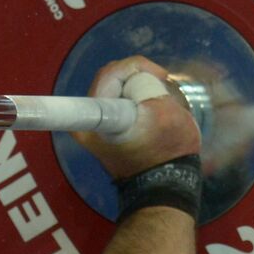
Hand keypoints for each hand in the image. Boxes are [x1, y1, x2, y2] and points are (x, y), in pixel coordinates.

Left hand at [74, 56, 201, 178]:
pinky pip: (114, 103)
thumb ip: (150, 87)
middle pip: (110, 79)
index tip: (159, 76)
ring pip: (112, 89)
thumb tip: (142, 79)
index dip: (134, 68)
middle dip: (137, 75)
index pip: (110, 74)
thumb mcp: (168, 113)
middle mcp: (85, 125)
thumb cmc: (168, 151)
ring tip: (157, 94)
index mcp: (99, 120)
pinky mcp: (98, 134)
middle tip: (161, 83)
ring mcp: (90, 131)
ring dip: (135, 87)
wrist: (163, 185)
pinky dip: (131, 98)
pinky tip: (148, 104)